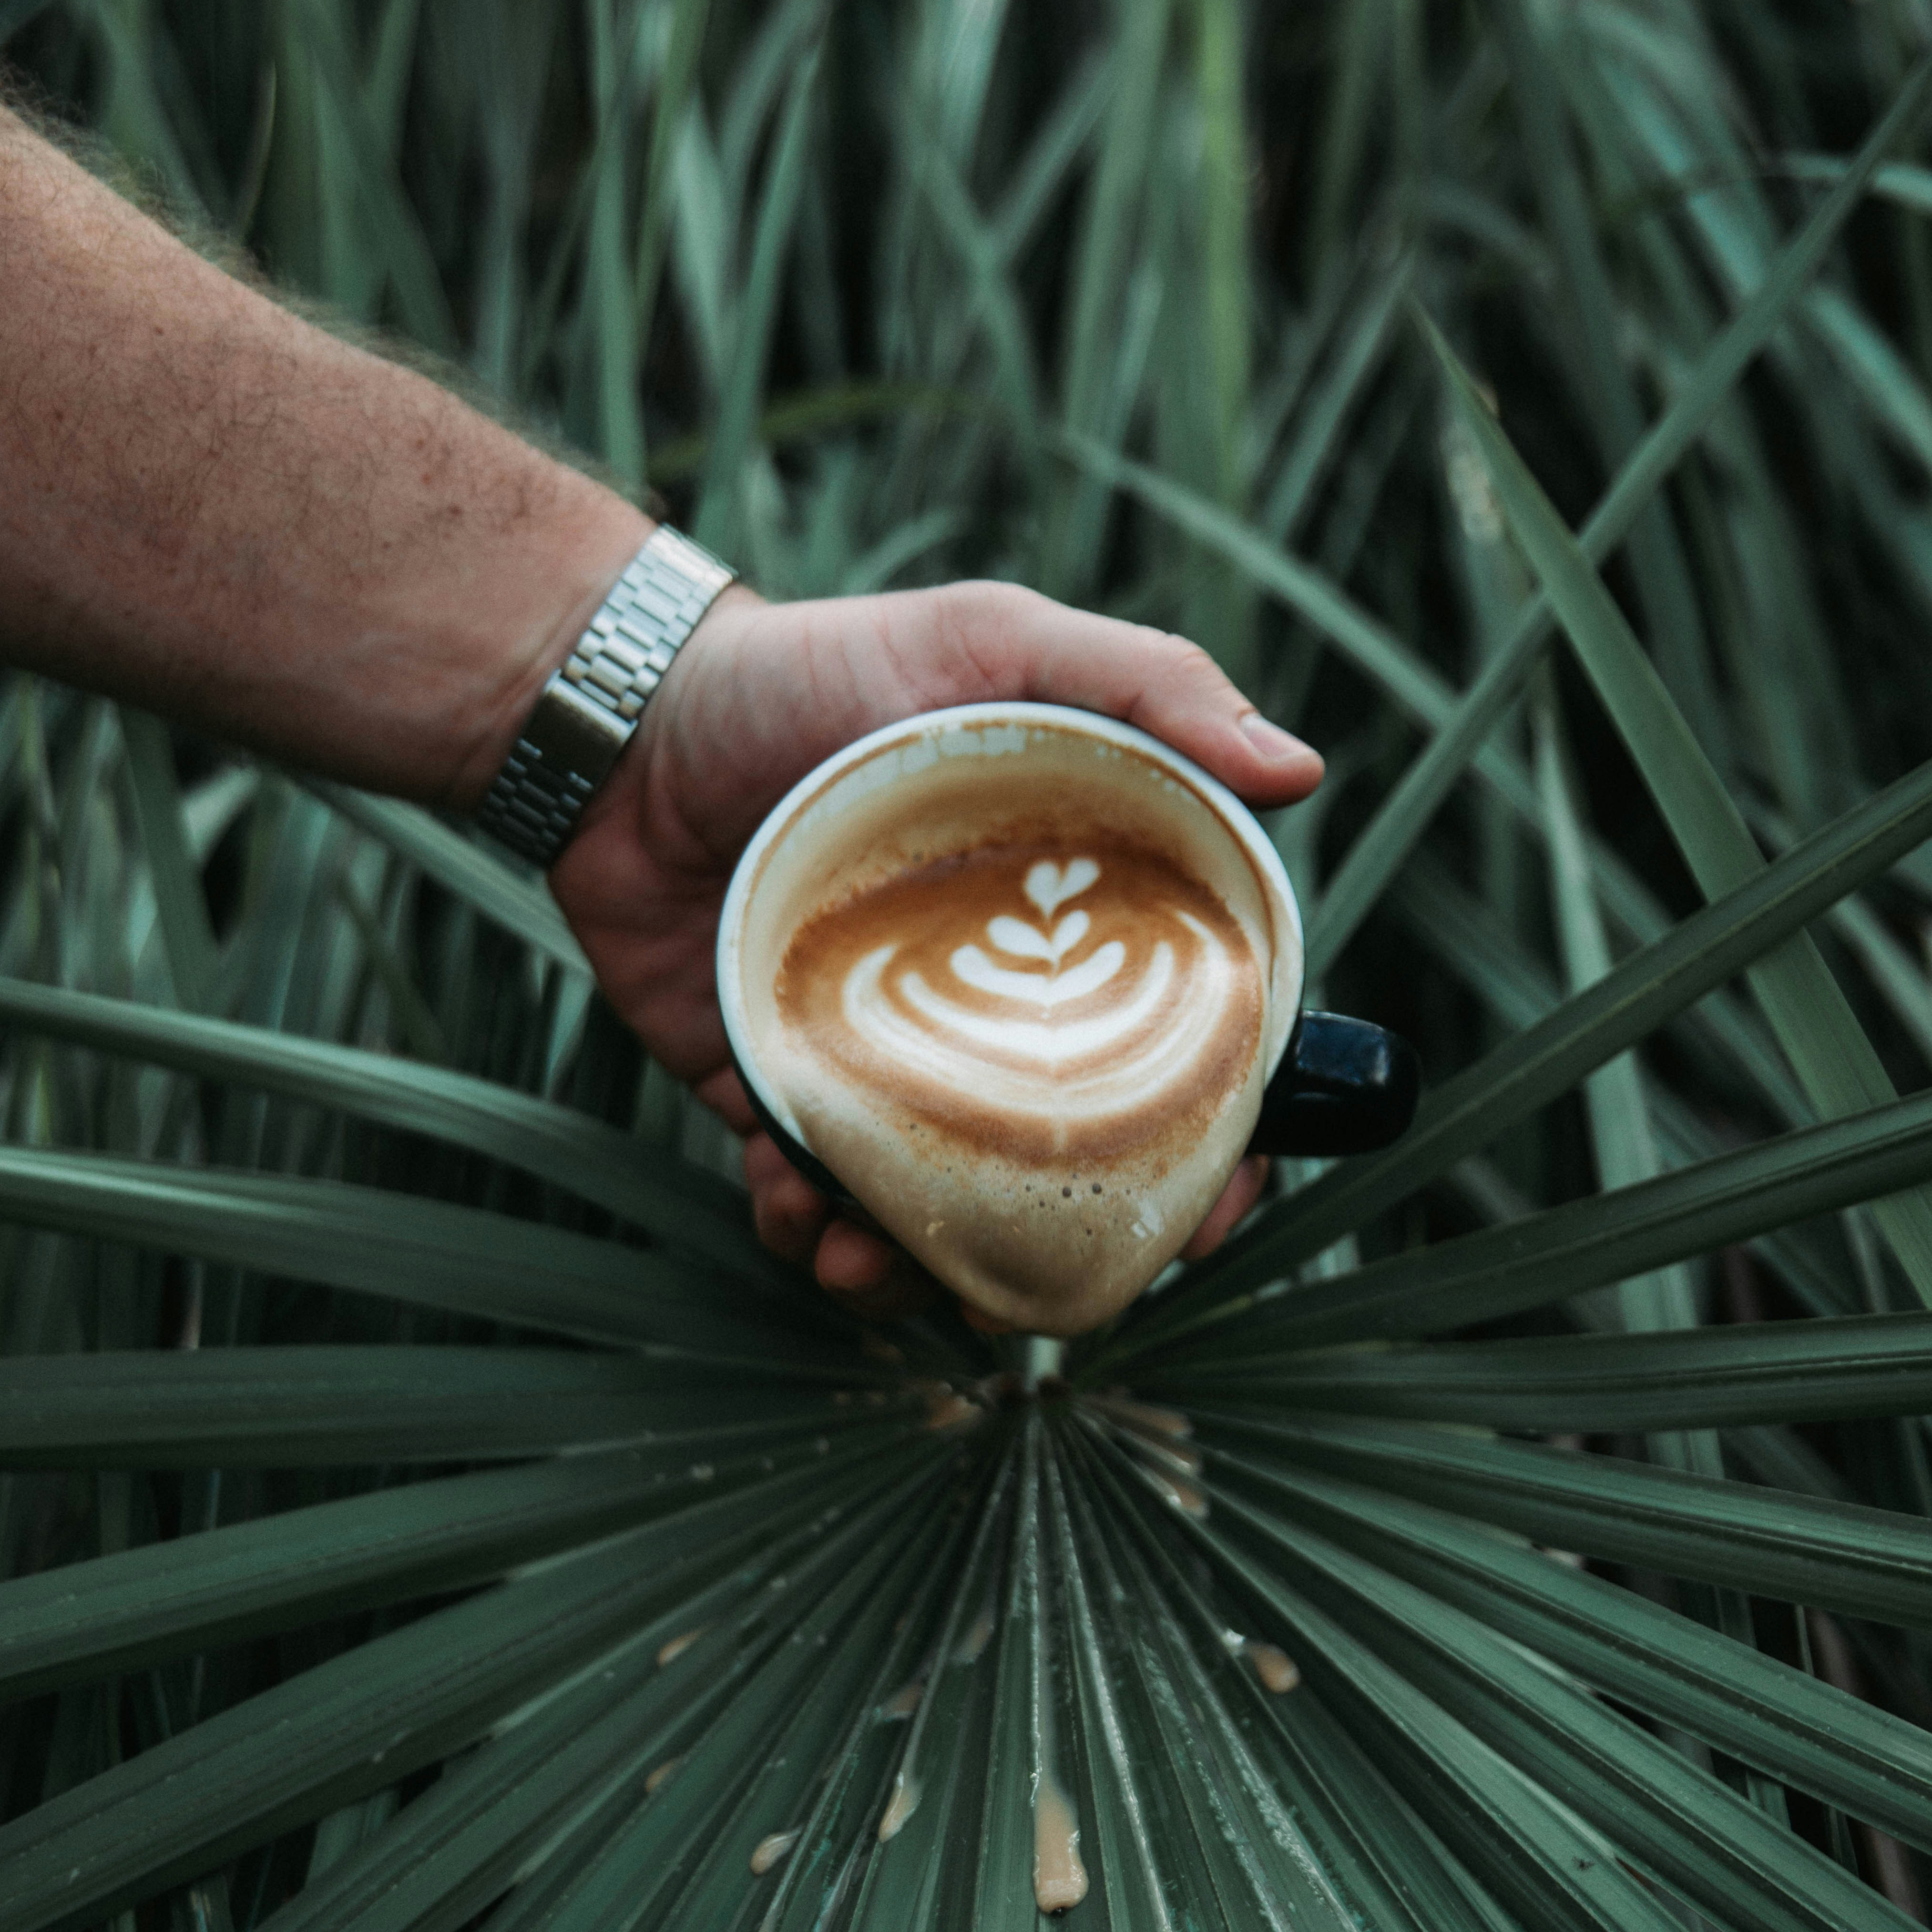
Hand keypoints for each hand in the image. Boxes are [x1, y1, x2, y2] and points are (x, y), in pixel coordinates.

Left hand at [552, 580, 1323, 1308]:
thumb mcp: (994, 645)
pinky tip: (789, 1205)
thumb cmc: (823, 669)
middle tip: (1033, 1286)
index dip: (1210, 1152)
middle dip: (1057, 1252)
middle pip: (1061, 1172)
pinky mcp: (778, 1092)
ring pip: (931, 1210)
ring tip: (868, 1259)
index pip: (1177, 1060)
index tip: (1203, 1217)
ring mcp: (883, 1064)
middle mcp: (989, 1014)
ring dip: (912, 1268)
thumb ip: (1149, 692)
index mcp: (1070, 928)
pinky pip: (808, 1199)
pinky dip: (804, 1228)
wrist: (631, 721)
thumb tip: (1300, 773)